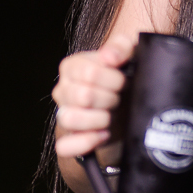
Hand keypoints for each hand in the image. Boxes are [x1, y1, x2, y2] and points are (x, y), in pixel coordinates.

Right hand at [52, 33, 134, 159]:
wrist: (129, 102)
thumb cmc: (125, 75)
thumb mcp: (129, 54)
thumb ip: (121, 46)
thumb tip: (110, 57)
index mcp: (71, 67)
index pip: (89, 73)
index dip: (112, 79)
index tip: (123, 80)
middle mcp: (63, 90)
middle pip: (83, 96)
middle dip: (109, 98)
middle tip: (119, 97)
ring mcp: (63, 115)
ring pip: (69, 120)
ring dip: (98, 119)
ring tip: (111, 116)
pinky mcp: (71, 139)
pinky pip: (65, 146)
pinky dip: (86, 142)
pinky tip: (103, 134)